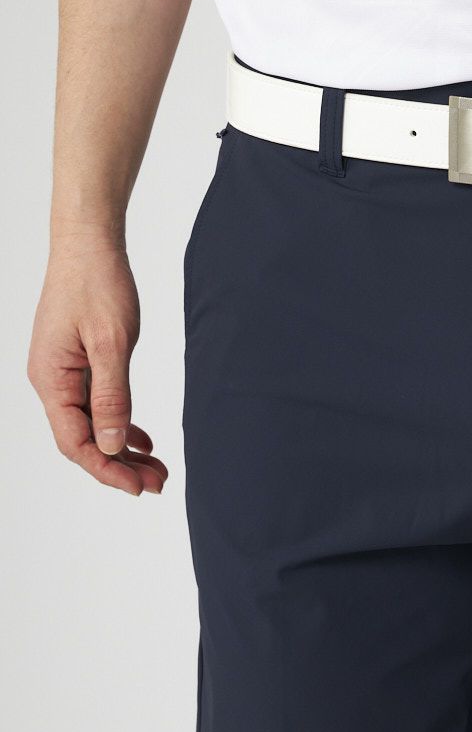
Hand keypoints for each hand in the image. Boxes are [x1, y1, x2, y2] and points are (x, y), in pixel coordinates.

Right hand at [28, 235, 167, 494]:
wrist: (89, 243)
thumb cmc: (97, 284)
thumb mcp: (112, 344)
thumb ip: (112, 397)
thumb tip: (113, 445)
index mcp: (51, 379)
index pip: (75, 442)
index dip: (107, 469)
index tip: (139, 487)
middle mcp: (51, 381)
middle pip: (84, 440)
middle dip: (120, 466)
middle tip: (159, 484)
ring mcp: (63, 373)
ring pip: (93, 425)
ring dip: (124, 449)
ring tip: (158, 469)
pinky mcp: (78, 363)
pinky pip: (97, 405)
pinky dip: (121, 424)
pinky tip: (144, 440)